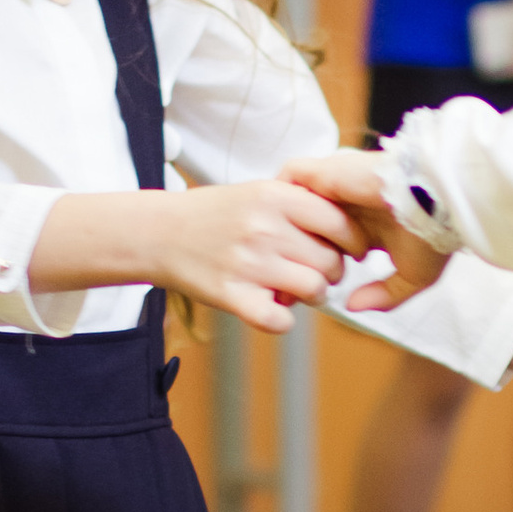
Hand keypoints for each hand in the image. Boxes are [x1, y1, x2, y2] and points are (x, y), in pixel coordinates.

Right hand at [150, 178, 365, 332]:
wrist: (159, 232)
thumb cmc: (215, 213)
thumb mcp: (258, 190)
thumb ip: (301, 200)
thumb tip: (351, 221)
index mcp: (275, 196)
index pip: (339, 222)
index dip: (353, 240)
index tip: (352, 249)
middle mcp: (264, 228)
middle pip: (331, 261)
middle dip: (333, 272)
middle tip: (319, 272)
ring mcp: (247, 263)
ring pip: (314, 290)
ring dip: (313, 296)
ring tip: (298, 290)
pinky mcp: (231, 295)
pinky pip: (280, 321)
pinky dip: (282, 320)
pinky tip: (273, 307)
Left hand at [284, 146, 447, 312]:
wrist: (440, 203)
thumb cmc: (433, 237)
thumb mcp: (413, 277)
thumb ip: (384, 295)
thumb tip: (352, 306)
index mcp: (366, 226)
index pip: (327, 245)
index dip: (310, 268)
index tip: (295, 295)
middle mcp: (348, 204)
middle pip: (304, 224)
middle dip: (286, 252)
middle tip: (275, 282)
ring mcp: (338, 185)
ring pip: (294, 198)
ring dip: (280, 221)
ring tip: (267, 252)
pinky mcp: (329, 170)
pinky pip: (291, 175)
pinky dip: (281, 193)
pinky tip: (275, 222)